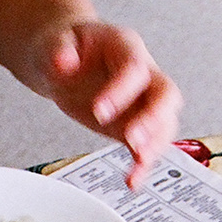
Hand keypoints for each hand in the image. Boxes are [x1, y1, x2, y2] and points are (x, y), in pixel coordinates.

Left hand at [33, 21, 181, 187]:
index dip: (121, 89)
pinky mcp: (133, 126)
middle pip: (166, 95)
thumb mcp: (56, 40)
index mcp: (126, 47)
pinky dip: (142, 166)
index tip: (99, 110)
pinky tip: (132, 181)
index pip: (135, 67)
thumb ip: (60, 50)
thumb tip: (63, 63)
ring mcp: (142, 102)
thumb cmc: (65, 47)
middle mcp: (143, 74)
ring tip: (139, 164)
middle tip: (133, 138)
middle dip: (154, 119)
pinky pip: (146, 147)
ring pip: (164, 124)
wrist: (62, 61)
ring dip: (155, 147)